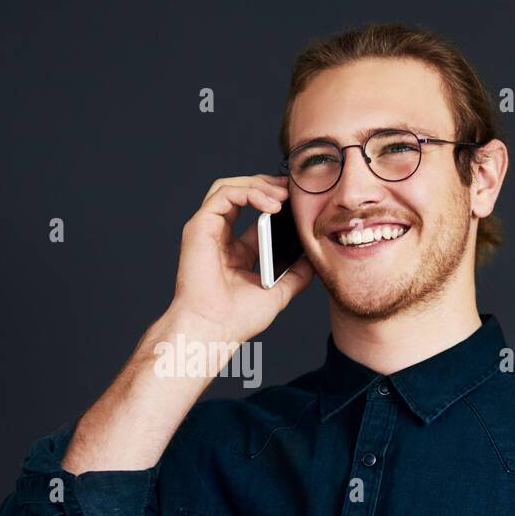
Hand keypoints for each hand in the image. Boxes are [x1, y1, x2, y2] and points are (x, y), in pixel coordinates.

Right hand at [167, 173, 314, 343]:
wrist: (214, 330)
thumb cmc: (237, 319)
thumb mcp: (278, 293)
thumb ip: (296, 274)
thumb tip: (315, 258)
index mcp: (236, 251)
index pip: (256, 213)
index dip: (277, 201)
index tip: (300, 201)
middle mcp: (220, 237)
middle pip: (243, 194)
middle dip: (270, 186)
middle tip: (294, 190)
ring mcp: (208, 230)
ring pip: (231, 187)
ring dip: (260, 185)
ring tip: (283, 196)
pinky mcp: (199, 226)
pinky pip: (223, 193)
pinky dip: (248, 192)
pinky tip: (271, 205)